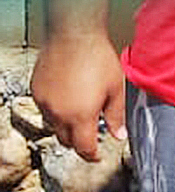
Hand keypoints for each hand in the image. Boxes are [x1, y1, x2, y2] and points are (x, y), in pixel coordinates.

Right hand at [30, 31, 125, 161]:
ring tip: (81, 113)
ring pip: (54, 126)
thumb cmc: (98, 59)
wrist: (74, 35)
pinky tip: (68, 98)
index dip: (92, 155)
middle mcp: (58, 115)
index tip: (98, 156)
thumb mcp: (116, 88)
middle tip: (91, 135)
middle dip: (79, 142)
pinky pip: (45, 110)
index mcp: (80, 117)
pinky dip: (56, 111)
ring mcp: (44, 103)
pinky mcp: (36, 92)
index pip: (84, 148)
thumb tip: (120, 135)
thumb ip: (117, 115)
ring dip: (66, 126)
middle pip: (66, 140)